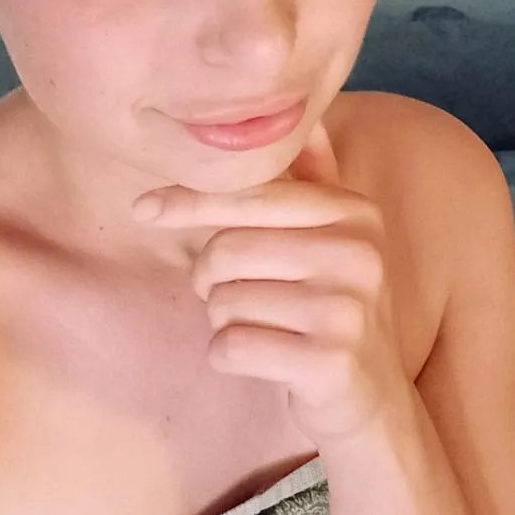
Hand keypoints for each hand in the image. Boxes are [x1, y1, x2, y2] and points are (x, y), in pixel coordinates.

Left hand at [131, 120, 413, 447]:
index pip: (252, 193)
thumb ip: (314, 178)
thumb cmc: (327, 311)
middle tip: (226, 294)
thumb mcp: (331, 239)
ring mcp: (349, 309)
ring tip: (262, 328)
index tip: (144, 207)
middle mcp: (359, 253)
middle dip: (209, 277)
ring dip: (223, 319)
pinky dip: (230, 356)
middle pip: (227, 248)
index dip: (190, 199)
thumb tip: (306, 110)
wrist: (370, 404)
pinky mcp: (332, 362)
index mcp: (354, 212)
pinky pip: (232, 346)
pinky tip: (265, 360)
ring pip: (224, 300)